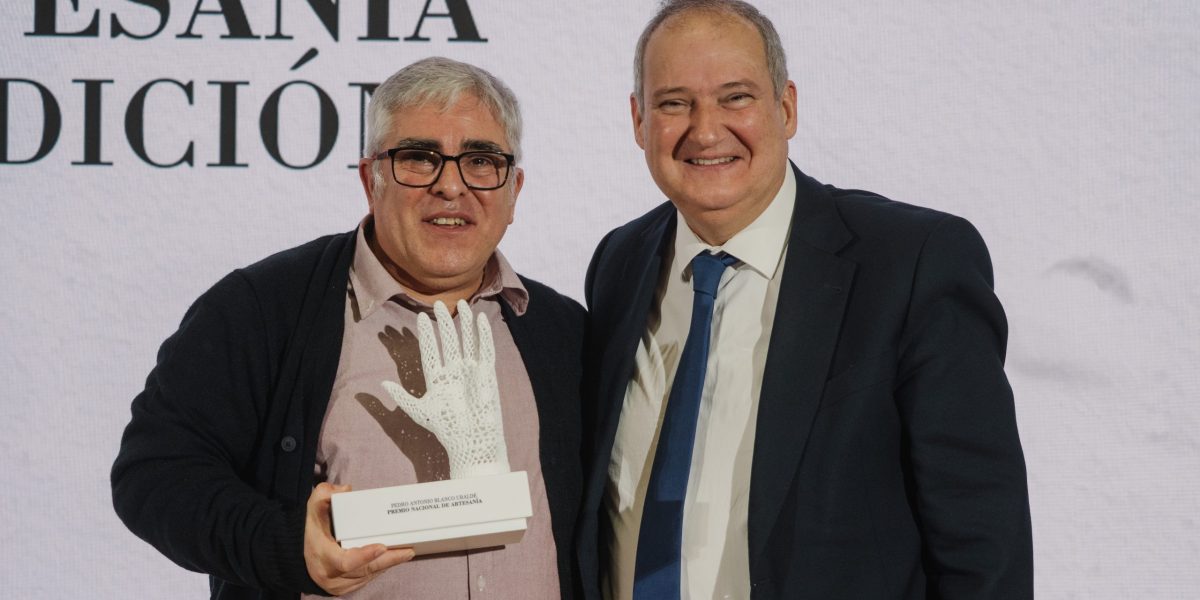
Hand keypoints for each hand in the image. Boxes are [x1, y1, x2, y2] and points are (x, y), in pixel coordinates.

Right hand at [303, 482, 413, 594]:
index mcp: (323, 557)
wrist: (294, 555)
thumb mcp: (312, 508)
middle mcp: (330, 576)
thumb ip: (324, 494)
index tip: (382, 546)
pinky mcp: (342, 589)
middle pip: (364, 570)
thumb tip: (346, 490)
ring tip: (405, 553)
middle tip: (408, 550)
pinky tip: (391, 560)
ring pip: (367, 576)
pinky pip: (365, 580)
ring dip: (387, 565)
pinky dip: (378, 570)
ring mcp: (337, 585)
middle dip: (388, 560)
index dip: (365, 555)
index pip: (346, 561)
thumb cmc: (308, 531)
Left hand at [382, 300, 509, 478]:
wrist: (471, 441)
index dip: (425, 334)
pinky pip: (485, 349)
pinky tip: (481, 319)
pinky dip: (484, 334)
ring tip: (460, 304)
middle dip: (443, 323)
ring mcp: (471, 371)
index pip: (430, 350)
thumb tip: (382, 384)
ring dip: (464, 323)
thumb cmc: (446, 429)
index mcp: (438, 378)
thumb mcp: (419, 412)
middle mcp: (454, 371)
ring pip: (467, 341)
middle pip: (448, 341)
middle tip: (437, 304)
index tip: (419, 318)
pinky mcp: (486, 374)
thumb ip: (402, 397)